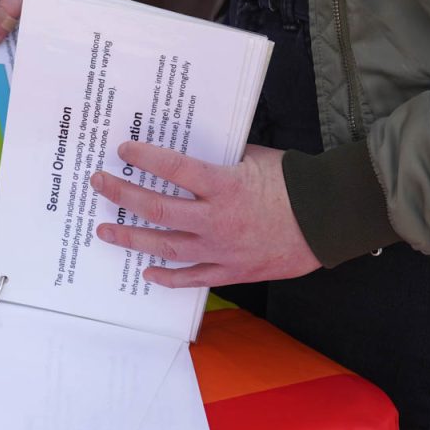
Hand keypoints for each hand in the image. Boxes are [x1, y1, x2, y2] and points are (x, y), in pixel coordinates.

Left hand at [90, 142, 320, 287]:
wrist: (330, 220)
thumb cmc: (296, 183)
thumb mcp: (255, 158)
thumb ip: (221, 158)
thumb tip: (191, 152)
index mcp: (223, 185)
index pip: (172, 168)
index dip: (144, 158)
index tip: (122, 151)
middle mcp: (216, 219)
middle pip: (156, 208)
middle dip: (121, 195)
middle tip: (99, 184)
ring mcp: (221, 249)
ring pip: (164, 246)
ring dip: (130, 238)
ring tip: (104, 231)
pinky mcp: (231, 271)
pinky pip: (191, 278)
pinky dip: (167, 277)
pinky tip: (146, 272)